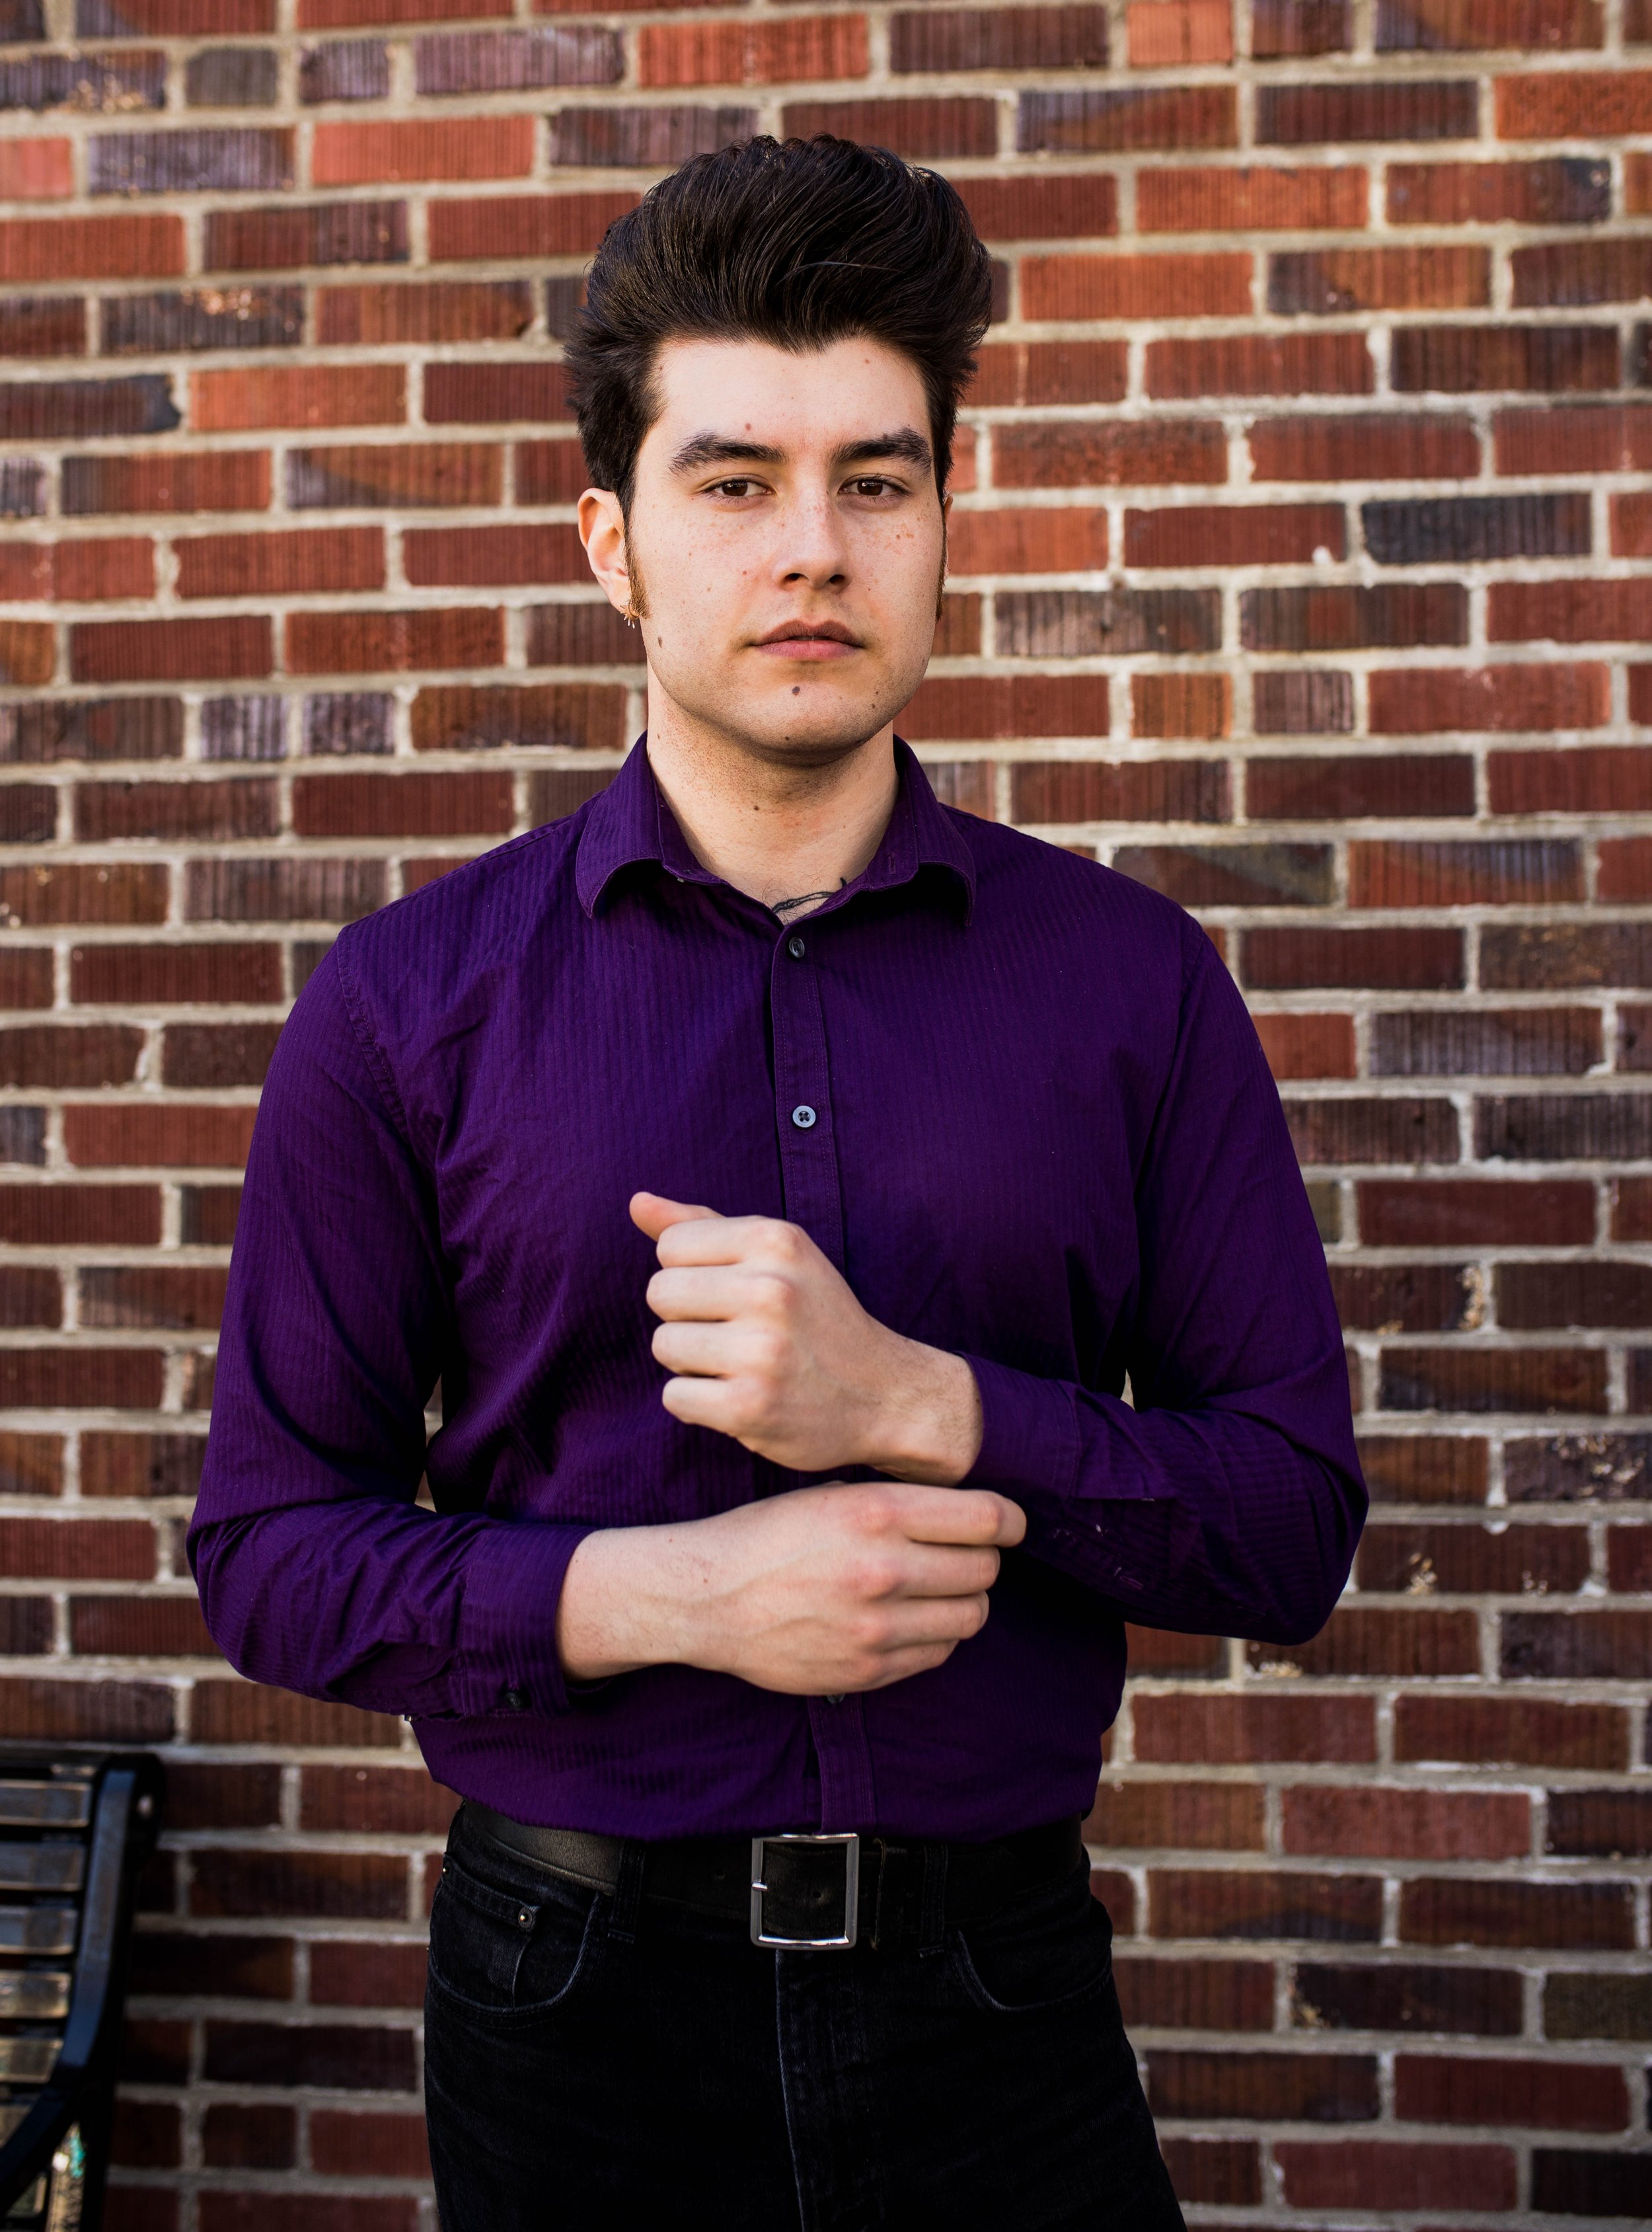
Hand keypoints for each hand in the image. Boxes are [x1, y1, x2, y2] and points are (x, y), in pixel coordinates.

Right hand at [557, 1479, 1026, 1692]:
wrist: (707, 1597)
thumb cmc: (769, 1536)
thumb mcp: (831, 1494)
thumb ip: (898, 1502)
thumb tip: (967, 1511)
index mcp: (875, 1512)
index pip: (986, 1517)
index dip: (1009, 1520)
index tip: (1008, 1524)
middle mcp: (883, 1568)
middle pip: (985, 1567)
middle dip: (981, 1559)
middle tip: (961, 1554)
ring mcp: (878, 1625)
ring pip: (972, 1615)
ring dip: (964, 1600)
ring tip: (936, 1588)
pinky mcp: (869, 1668)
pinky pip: (939, 1653)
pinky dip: (937, 1635)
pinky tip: (910, 1619)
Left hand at [631, 1191, 983, 1481]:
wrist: (884, 1395)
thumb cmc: (818, 1319)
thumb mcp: (777, 1257)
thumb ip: (703, 1227)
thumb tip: (636, 1201)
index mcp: (777, 1241)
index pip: (671, 1246)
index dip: (691, 1274)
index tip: (733, 1294)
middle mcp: (772, 1289)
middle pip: (659, 1294)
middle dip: (686, 1318)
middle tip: (736, 1334)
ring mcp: (762, 1351)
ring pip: (663, 1346)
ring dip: (691, 1363)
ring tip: (740, 1366)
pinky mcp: (750, 1407)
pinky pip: (674, 1397)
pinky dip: (698, 1404)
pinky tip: (741, 1399)